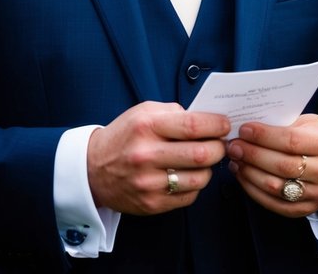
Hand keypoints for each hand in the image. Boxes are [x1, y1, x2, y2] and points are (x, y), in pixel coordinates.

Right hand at [86, 101, 228, 214]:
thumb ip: (174, 112)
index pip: (194, 126)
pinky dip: (195, 185)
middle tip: (220, 144)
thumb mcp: (143, 112)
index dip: (217, 125)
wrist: (92, 170)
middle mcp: (146, 155)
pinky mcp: (151, 204)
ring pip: (200, 179)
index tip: (225, 124)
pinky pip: (189, 196)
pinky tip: (187, 175)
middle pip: (202, 154)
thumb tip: (208, 118)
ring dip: (208, 169)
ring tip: (203, 161)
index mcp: (146, 127)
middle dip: (220, 148)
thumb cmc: (124, 136)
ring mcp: (149, 183)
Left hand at [226, 114, 317, 216]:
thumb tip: (247, 128)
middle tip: (233, 146)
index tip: (244, 130)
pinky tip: (242, 175)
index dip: (264, 136)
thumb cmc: (314, 138)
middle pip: (282, 165)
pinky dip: (252, 190)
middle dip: (253, 155)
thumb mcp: (306, 124)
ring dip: (249, 173)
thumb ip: (282, 125)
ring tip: (234, 160)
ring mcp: (316, 194)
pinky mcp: (304, 210)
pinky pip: (273, 203)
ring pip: (275, 187)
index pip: (291, 141)